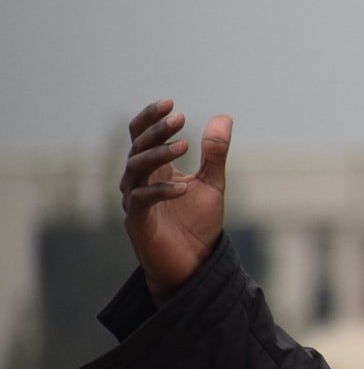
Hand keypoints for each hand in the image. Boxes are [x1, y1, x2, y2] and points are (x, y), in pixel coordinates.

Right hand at [121, 99, 231, 302]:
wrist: (193, 264)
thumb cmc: (197, 223)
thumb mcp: (212, 182)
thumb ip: (215, 153)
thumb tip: (223, 116)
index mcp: (155, 169)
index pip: (142, 135)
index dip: (151, 118)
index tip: (171, 103)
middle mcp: (139, 181)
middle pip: (137, 147)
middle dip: (157, 131)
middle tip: (180, 118)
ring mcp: (135, 201)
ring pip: (135, 169)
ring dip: (158, 155)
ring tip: (185, 145)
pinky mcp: (138, 222)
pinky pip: (141, 200)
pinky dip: (162, 191)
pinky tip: (184, 186)